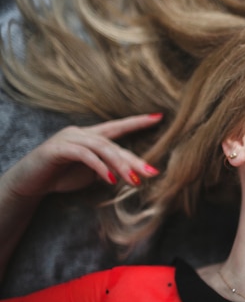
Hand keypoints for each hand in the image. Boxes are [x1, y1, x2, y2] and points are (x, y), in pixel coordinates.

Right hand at [2, 113, 162, 199]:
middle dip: (134, 159)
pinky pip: (85, 156)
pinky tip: (111, 180)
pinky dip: (100, 168)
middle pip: (114, 143)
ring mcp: (69, 139)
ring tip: (134, 181)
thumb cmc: (60, 176)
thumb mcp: (91, 173)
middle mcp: (81, 133)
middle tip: (152, 173)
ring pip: (102, 148)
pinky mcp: (58, 149)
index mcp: (90, 136)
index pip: (118, 126)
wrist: (28, 183)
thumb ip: (109, 167)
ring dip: (120, 166)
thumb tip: (133, 173)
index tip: (158, 117)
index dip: (137, 122)